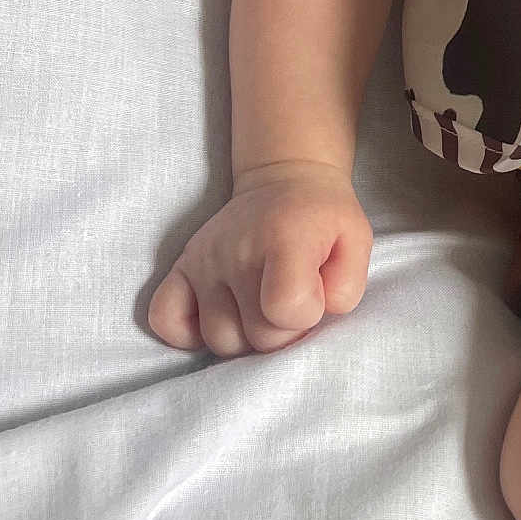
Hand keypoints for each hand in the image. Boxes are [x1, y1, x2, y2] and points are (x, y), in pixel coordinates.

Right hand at [147, 160, 372, 355]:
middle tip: (293, 301)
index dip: (308, 316)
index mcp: (284, 240)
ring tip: (263, 305)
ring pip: (219, 340)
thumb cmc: (324, 216)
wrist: (286, 180)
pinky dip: (188, 332)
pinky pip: (164, 319)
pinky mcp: (181, 268)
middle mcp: (237, 250)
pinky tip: (221, 313)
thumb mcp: (356, 240)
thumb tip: (316, 314)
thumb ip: (347, 286)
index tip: (316, 296)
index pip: (285, 310)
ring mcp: (203, 261)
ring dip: (246, 334)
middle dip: (283, 329)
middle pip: (257, 336)